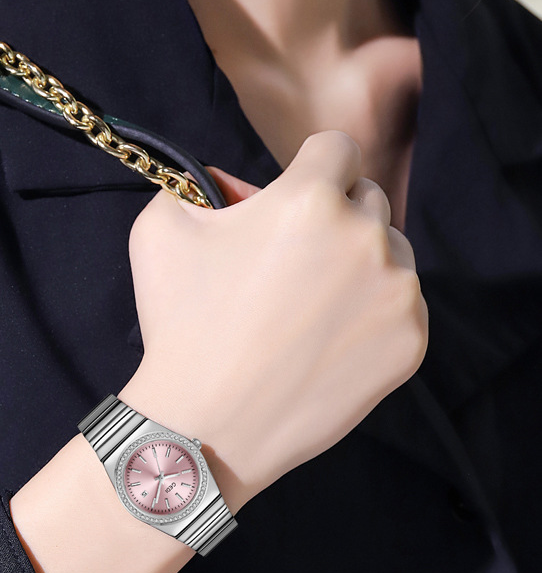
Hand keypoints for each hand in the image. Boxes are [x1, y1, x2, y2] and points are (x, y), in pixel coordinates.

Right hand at [119, 131, 427, 512]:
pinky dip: (373, 315)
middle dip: (336, 215)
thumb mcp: (161, 231)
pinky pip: (403, 306)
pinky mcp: (410, 341)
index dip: (312, 168)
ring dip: (360, 264)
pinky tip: (327, 341)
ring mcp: (395, 293)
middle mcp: (365, 237)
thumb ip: (197, 185)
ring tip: (310, 306)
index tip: (295, 197)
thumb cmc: (181, 326)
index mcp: (309, 199)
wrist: (207, 424)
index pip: (337, 148)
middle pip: (368, 198)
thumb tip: (231, 182)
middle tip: (295, 259)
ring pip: (392, 253)